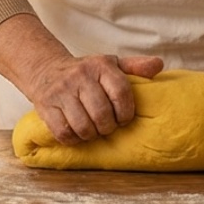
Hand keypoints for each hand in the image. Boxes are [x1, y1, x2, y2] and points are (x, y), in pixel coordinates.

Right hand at [29, 54, 163, 144]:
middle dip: (108, 127)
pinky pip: (64, 133)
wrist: (46, 69)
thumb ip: (135, 66)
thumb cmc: (86, 73)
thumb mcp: (111, 64)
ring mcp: (60, 91)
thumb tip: (158, 65)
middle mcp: (79, 76)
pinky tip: (77, 132)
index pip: (121, 93)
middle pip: (102, 115)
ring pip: (83, 127)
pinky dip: (74, 138)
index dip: (126, 113)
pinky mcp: (45, 106)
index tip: (123, 118)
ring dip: (91, 134)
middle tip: (106, 125)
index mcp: (100, 65)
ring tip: (92, 129)